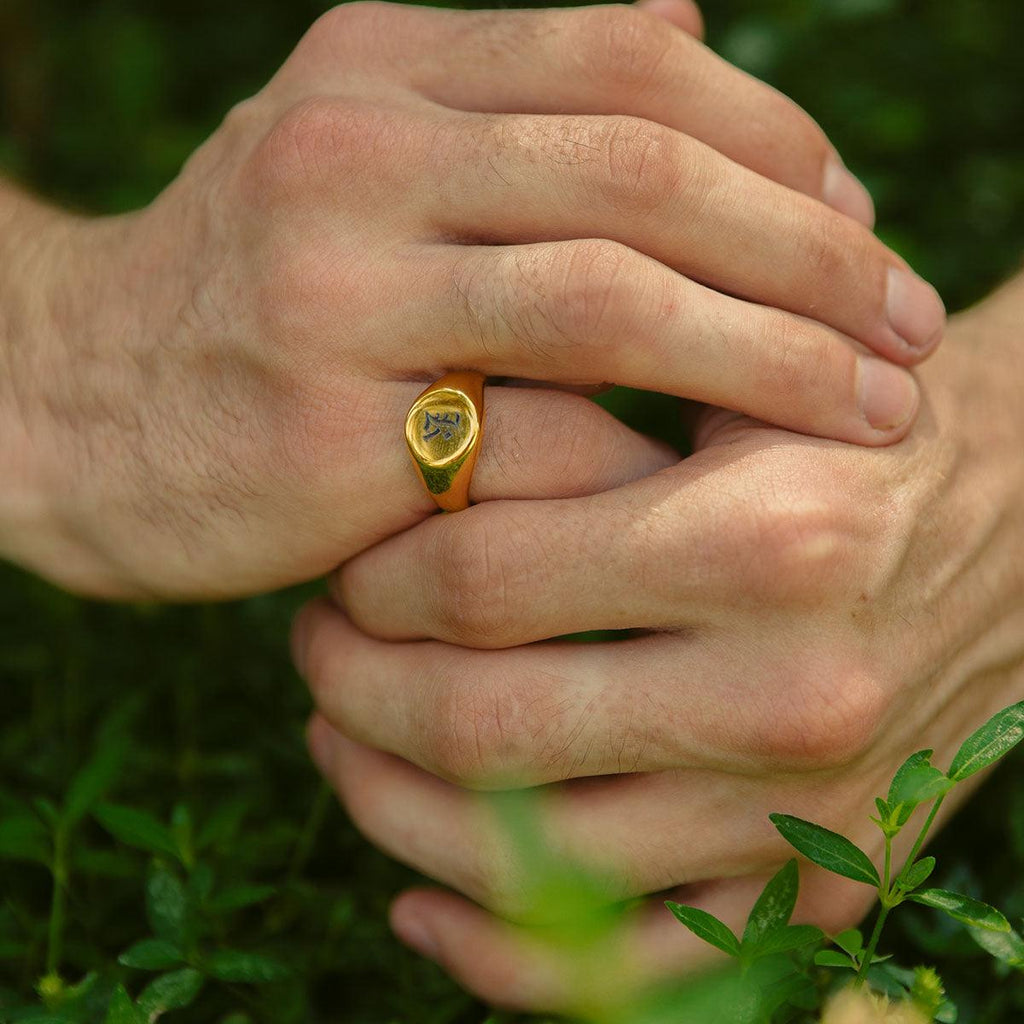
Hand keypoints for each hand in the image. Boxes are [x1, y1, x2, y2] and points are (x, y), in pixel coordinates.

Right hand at [1, 0, 942, 598]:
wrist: (75, 405)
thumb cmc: (248, 297)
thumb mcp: (363, 159)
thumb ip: (515, 89)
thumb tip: (686, 20)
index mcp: (381, 64)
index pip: (634, 65)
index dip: (781, 144)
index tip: (863, 228)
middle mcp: (357, 147)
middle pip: (647, 166)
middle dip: (811, 249)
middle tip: (907, 323)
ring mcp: (336, 281)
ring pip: (611, 290)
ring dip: (769, 348)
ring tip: (871, 402)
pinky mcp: (327, 423)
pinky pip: (535, 431)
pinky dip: (652, 453)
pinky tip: (729, 481)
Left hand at [292, 277, 1023, 1010]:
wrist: (1023, 522)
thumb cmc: (858, 431)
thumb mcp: (744, 373)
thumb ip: (587, 391)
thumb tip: (410, 432)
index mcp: (766, 538)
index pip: (482, 583)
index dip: (373, 579)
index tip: (345, 565)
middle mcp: (792, 691)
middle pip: (483, 729)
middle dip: (354, 691)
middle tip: (314, 647)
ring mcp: (806, 813)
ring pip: (530, 861)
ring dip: (390, 809)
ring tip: (341, 741)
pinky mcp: (819, 887)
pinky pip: (634, 968)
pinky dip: (501, 952)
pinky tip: (421, 901)